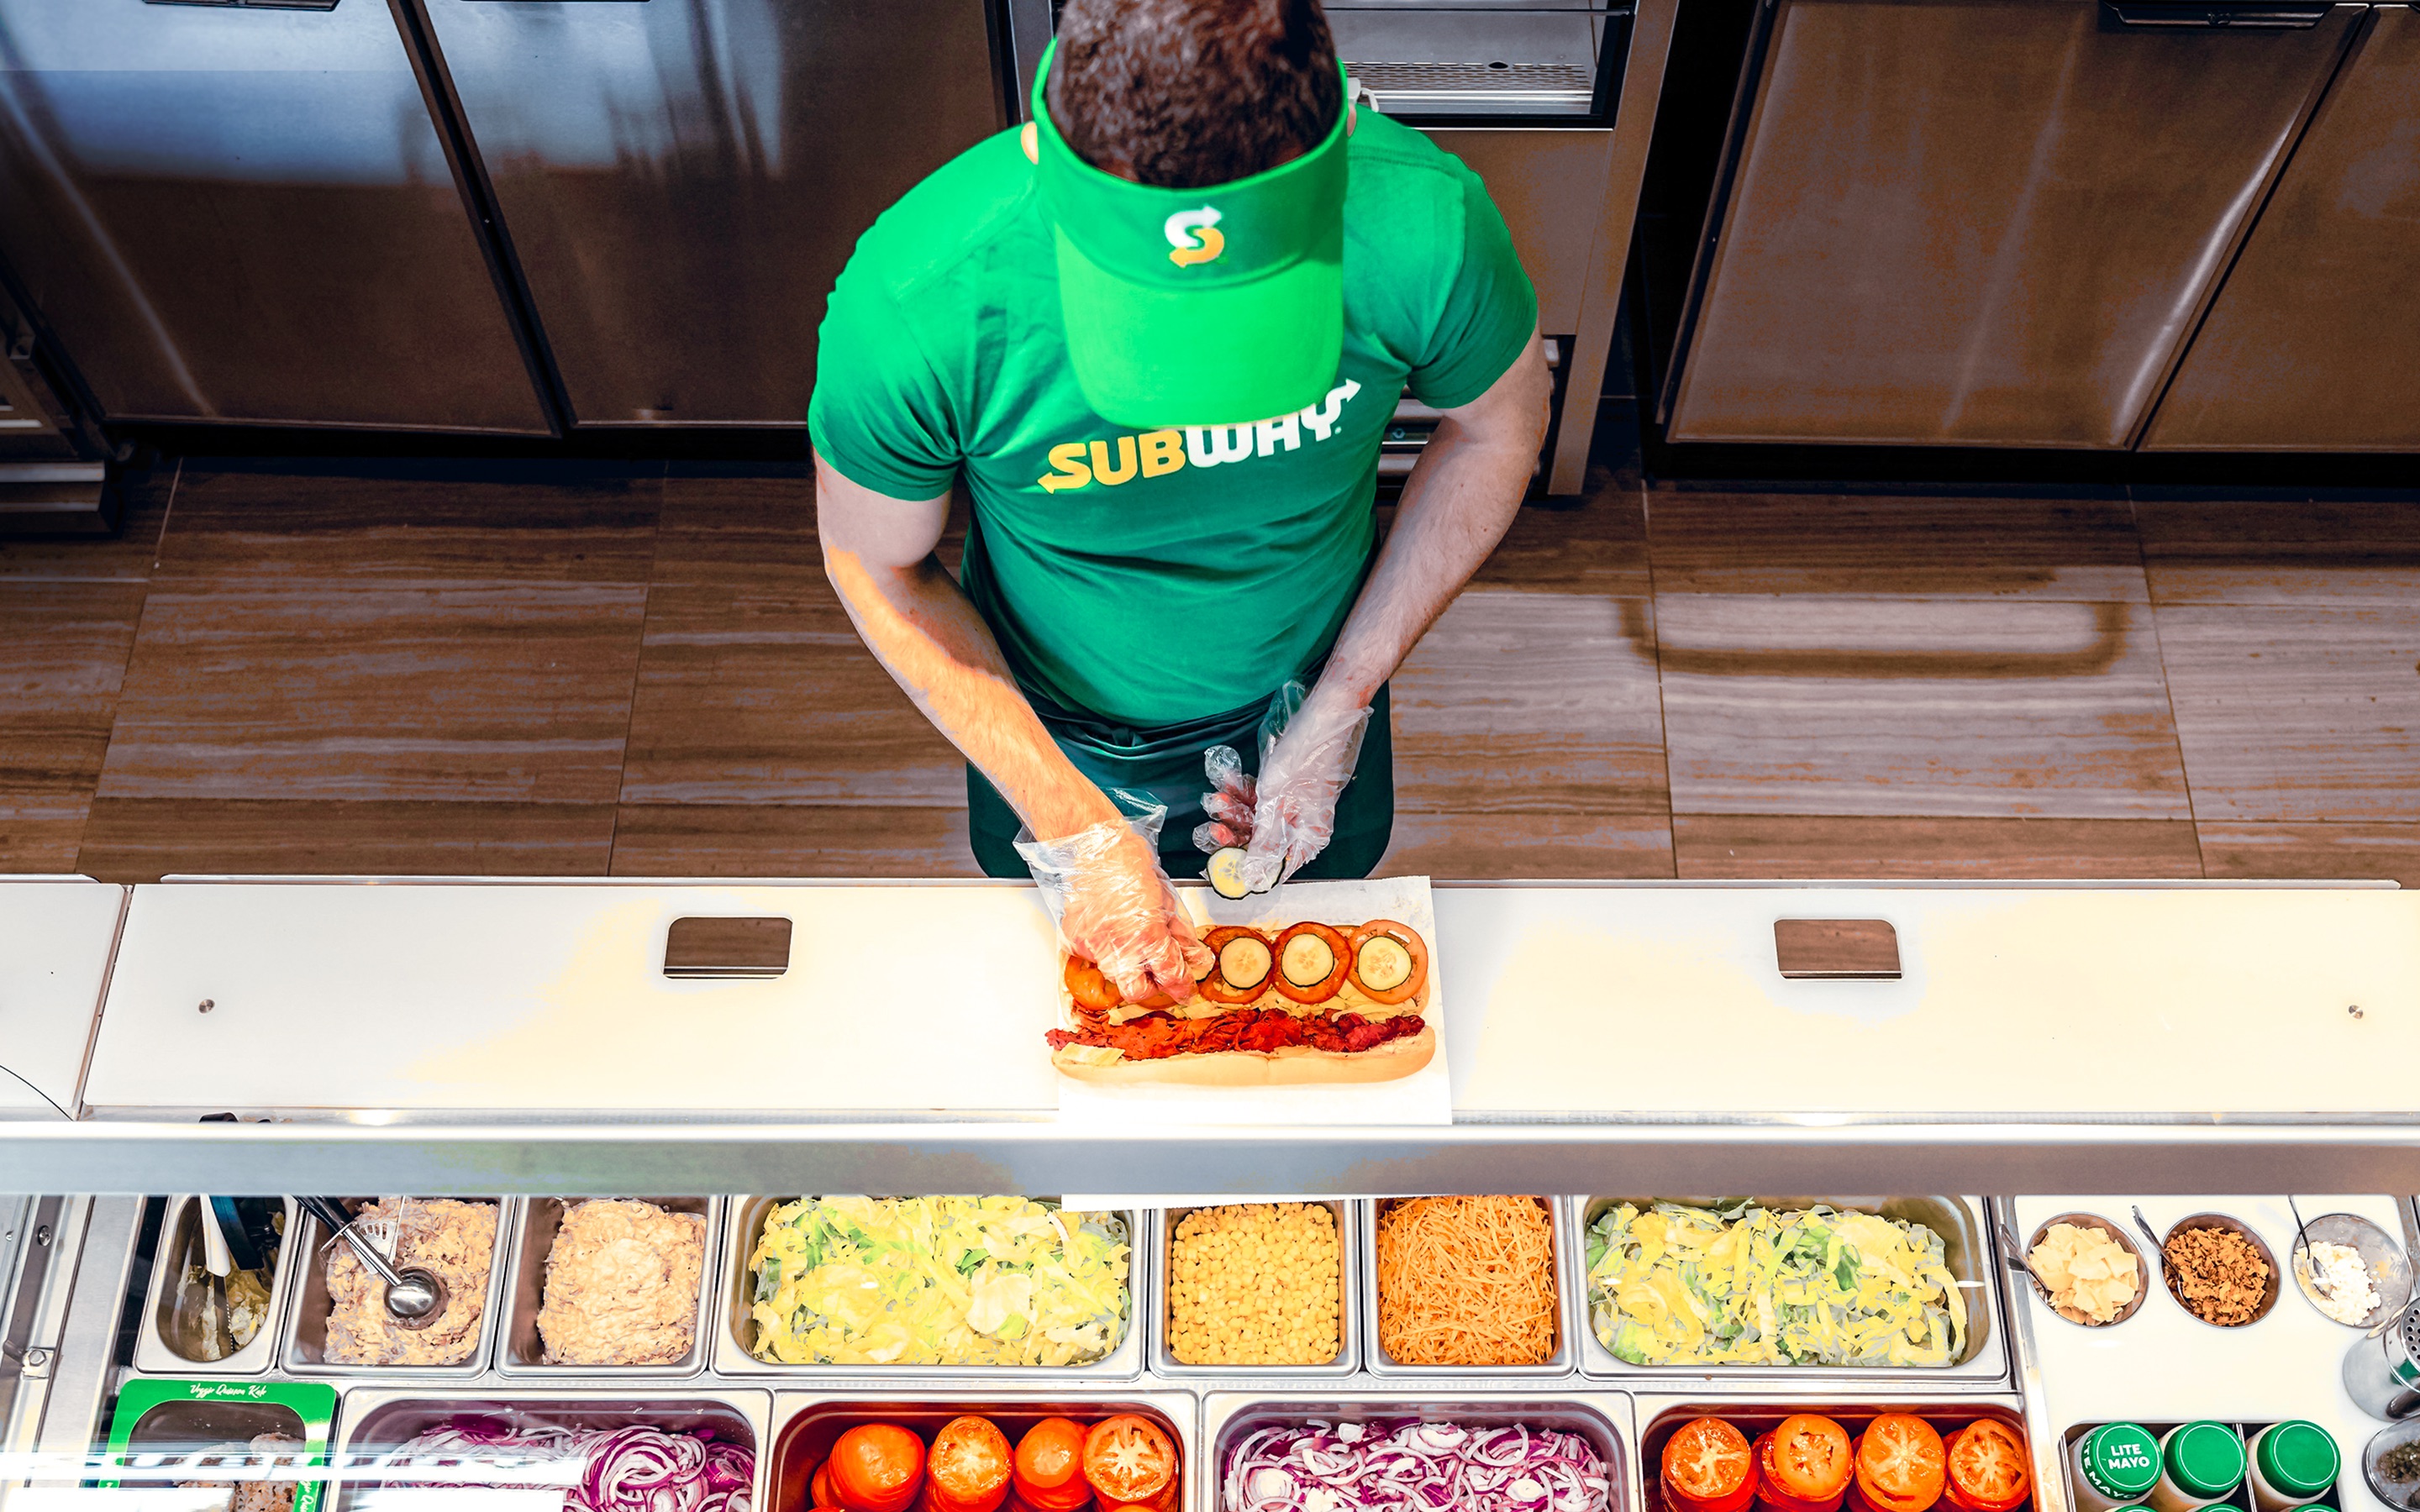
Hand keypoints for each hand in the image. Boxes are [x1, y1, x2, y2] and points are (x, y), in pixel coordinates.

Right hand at [1018, 803, 1211, 1002]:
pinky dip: (1104, 947)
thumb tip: (1193, 957)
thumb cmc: (1130, 865)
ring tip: (1129, 937)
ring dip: (1126, 963)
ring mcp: (1092, 945)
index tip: (1185, 987)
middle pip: (1135, 991)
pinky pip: (1094, 955)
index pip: (1170, 975)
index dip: (1182, 985)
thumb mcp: (1167, 899)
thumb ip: (1179, 934)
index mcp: (1148, 935)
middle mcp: (1118, 946)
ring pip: (1113, 973)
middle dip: (1149, 987)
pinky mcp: (1075, 940)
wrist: (1094, 849)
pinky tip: (1108, 926)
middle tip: (1155, 972)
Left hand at [1193, 681, 1371, 890]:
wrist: (1321, 720)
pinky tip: (1228, 781)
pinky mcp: (1286, 789)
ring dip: (1235, 808)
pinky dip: (1244, 791)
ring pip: (1258, 817)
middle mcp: (1302, 827)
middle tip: (1215, 822)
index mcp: (1308, 838)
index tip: (1223, 860)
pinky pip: (1261, 798)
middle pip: (1262, 841)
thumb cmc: (1303, 763)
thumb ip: (1263, 844)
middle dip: (1236, 830)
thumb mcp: (1276, 807)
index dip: (1248, 864)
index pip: (1274, 865)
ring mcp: (1294, 807)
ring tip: (1218, 797)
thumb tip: (1254, 878)